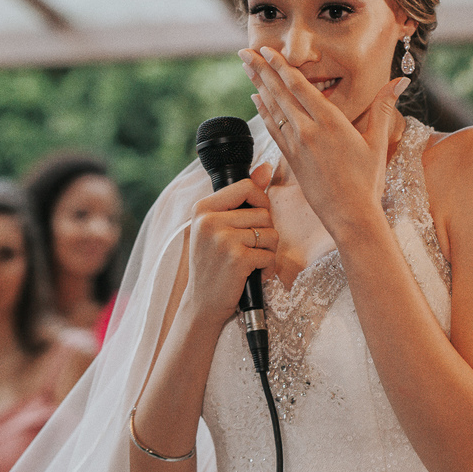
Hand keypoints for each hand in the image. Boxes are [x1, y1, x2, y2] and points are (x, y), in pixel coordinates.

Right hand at [186, 163, 275, 323]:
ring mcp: (223, 239)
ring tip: (252, 261)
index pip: (246, 186)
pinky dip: (267, 267)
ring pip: (270, 233)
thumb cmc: (213, 264)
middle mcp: (210, 221)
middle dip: (265, 232)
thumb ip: (241, 197)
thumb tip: (267, 168)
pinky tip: (253, 274)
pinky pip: (270, 254)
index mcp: (203, 208)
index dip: (261, 201)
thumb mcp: (218, 227)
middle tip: (251, 248)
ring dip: (268, 251)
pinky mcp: (237, 258)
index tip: (255, 219)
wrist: (202, 304)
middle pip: (263, 212)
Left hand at [240, 46, 408, 237]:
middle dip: (261, 69)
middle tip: (244, 51)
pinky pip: (273, 129)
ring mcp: (297, 146)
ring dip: (258, 85)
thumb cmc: (368, 181)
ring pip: (273, 109)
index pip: (299, 86)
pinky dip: (263, 111)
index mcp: (331, 122)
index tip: (267, 49)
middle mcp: (309, 131)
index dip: (281, 65)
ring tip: (246, 67)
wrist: (350, 216)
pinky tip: (256, 99)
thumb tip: (402, 80)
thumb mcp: (379, 141)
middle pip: (280, 93)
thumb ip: (384, 107)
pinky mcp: (291, 160)